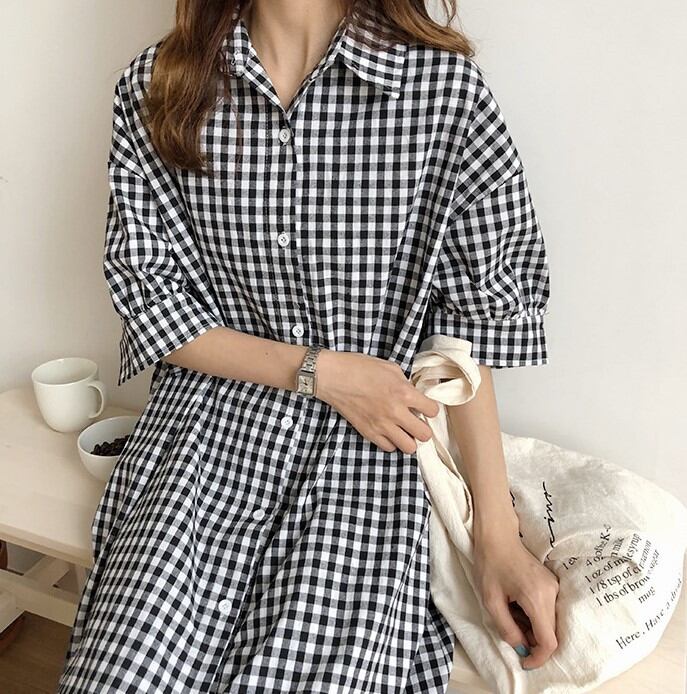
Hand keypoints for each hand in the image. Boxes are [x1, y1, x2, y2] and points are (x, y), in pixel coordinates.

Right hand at [315, 349, 438, 452]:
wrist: (333, 377)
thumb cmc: (359, 367)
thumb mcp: (390, 368)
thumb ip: (405, 383)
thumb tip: (413, 394)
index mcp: (404, 392)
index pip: (432, 410)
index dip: (430, 408)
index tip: (425, 407)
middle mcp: (395, 412)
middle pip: (425, 435)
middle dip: (423, 428)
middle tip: (416, 421)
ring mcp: (381, 425)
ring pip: (409, 447)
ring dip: (409, 438)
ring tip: (403, 429)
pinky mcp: (368, 433)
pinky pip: (389, 447)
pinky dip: (392, 442)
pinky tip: (388, 431)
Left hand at [473, 527, 559, 669]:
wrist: (497, 536)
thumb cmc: (490, 564)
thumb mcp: (491, 600)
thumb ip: (507, 628)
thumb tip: (521, 648)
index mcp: (536, 597)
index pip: (548, 641)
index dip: (538, 658)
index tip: (523, 661)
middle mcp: (551, 592)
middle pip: (550, 632)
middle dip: (532, 640)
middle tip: (510, 630)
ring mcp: (554, 586)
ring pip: (550, 622)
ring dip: (532, 627)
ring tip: (510, 612)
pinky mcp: (551, 583)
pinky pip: (548, 610)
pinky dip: (534, 616)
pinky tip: (516, 605)